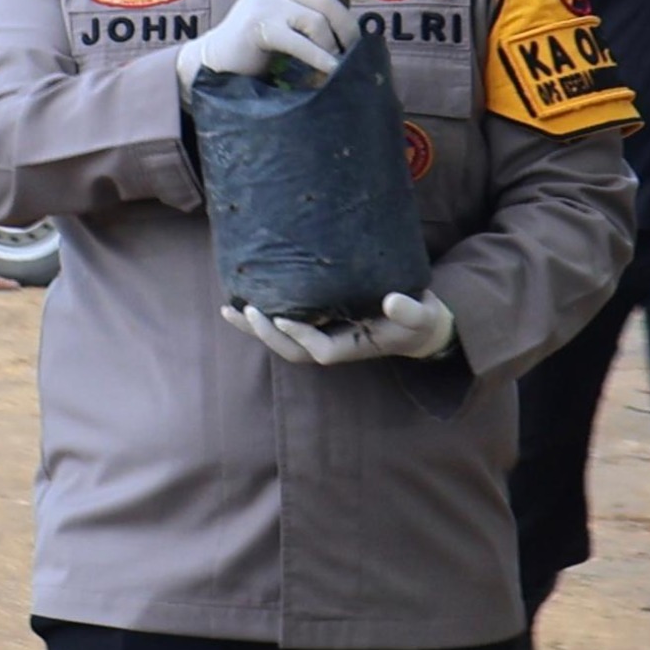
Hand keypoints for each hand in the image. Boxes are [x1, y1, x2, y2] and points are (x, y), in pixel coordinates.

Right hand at [176, 0, 369, 89]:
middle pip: (325, 1)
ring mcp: (265, 3)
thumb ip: (306, 4)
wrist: (217, 58)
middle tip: (353, 49)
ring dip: (332, 46)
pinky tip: (330, 69)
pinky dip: (320, 58)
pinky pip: (302, 43)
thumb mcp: (281, 11)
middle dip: (346, 27)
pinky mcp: (260, 27)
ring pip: (317, 21)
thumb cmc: (256, 38)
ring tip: (336, 62)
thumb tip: (350, 13)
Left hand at [222, 291, 456, 365]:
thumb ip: (410, 310)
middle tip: (245, 310)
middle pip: (291, 350)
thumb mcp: (421, 314)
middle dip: (265, 334)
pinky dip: (263, 317)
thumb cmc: (418, 320)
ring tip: (228, 309)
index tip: (281, 316)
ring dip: (254, 328)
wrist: (418, 327)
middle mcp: (332, 345)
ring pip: (282, 340)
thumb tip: (392, 300)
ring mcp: (323, 337)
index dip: (300, 335)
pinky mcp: (318, 325)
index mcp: (352, 346)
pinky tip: (242, 299)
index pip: (319, 349)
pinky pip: (285, 325)